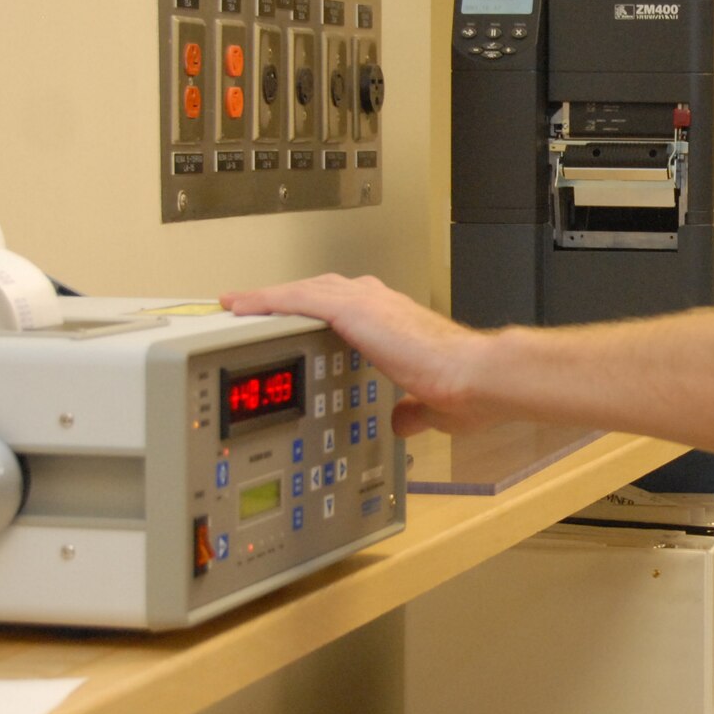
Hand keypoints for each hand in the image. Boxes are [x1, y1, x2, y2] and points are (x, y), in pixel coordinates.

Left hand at [220, 275, 490, 436]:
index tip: (296, 322)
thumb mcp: (428, 405)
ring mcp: (367, 302)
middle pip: (319, 291)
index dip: (316, 313)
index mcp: (395, 322)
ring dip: (269, 299)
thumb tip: (401, 421)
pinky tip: (241, 305)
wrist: (476, 377)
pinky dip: (267, 300)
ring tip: (236, 305)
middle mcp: (379, 303)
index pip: (345, 309)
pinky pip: (297, 299)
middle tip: (255, 310)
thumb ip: (410, 410)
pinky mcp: (355, 309)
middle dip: (288, 301)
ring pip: (304, 292)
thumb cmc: (466, 390)